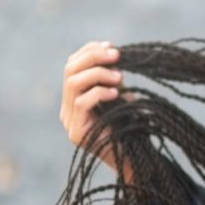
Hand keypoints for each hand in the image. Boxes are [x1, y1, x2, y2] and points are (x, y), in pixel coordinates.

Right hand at [59, 40, 134, 178]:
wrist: (136, 158)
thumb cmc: (131, 125)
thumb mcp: (121, 96)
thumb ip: (112, 78)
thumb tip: (113, 51)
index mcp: (74, 98)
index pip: (72, 66)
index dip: (89, 52)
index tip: (111, 46)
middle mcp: (67, 109)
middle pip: (69, 71)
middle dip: (93, 58)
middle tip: (117, 55)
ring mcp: (69, 122)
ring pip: (72, 84)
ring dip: (98, 74)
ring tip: (120, 77)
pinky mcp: (77, 133)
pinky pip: (81, 103)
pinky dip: (98, 92)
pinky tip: (115, 93)